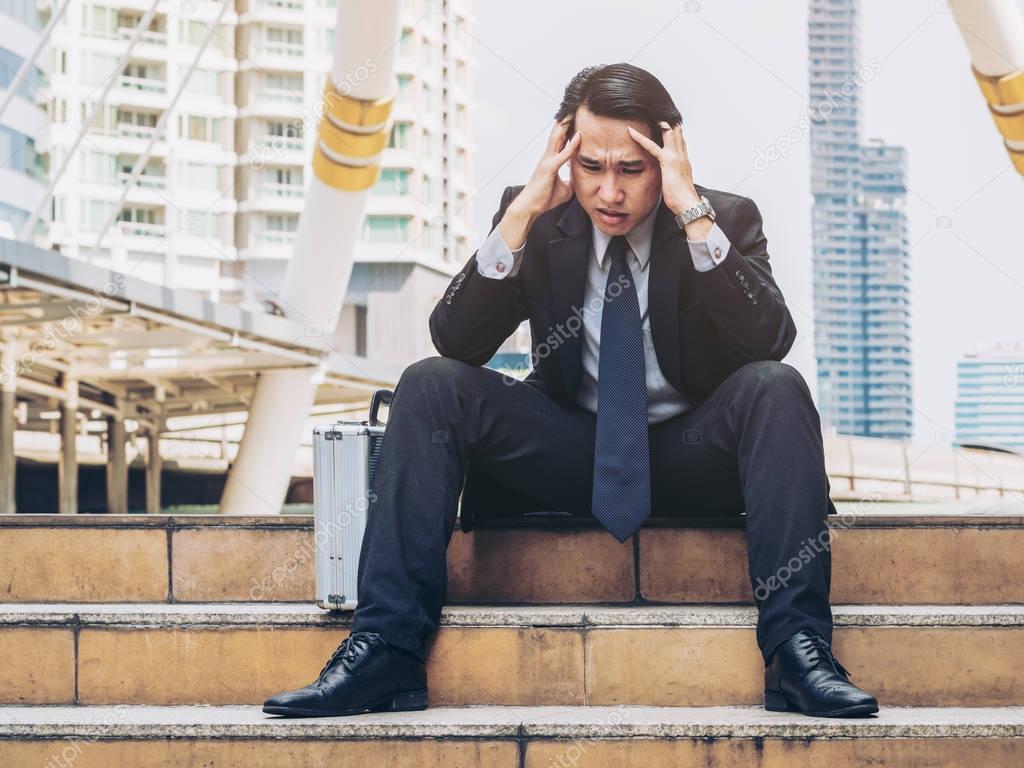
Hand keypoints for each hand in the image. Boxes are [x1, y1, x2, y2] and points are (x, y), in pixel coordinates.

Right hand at [499, 117, 580, 248]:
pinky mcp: (549, 168)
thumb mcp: (564, 189)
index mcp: (551, 160)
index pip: (560, 140)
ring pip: (557, 138)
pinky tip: (579, 136)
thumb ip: (572, 181)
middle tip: (574, 107)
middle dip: (565, 120)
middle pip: (557, 133)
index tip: (575, 117)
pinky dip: (572, 145)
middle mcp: (548, 157)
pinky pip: (563, 154)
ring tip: (574, 111)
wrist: (529, 207)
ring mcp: (547, 161)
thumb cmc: (544, 199)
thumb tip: (580, 181)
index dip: (567, 128)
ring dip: (566, 125)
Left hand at [627, 121, 700, 216]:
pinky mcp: (667, 161)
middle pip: (675, 128)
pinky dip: (640, 138)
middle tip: (652, 108)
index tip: (664, 119)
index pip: (679, 137)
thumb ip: (672, 174)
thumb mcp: (677, 182)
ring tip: (644, 112)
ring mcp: (675, 156)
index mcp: (684, 158)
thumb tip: (668, 176)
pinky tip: (630, 131)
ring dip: (656, 121)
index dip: (672, 126)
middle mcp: (681, 153)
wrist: (688, 204)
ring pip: (667, 130)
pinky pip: (652, 146)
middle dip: (665, 118)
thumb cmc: (682, 198)